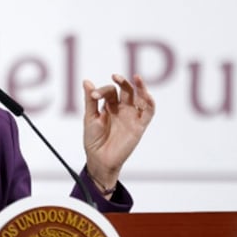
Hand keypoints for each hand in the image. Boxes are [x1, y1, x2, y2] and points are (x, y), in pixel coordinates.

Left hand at [82, 74, 155, 191]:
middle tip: (115, 76)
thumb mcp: (90, 118)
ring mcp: (132, 116)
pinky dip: (150, 103)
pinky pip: (148, 112)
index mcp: (110, 106)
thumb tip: (86, 81)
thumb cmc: (93, 140)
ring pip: (140, 97)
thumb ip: (90, 100)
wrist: (99, 160)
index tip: (94, 96)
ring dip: (140, 87)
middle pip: (126, 90)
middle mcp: (122, 109)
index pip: (110, 91)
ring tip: (137, 77)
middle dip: (122, 81)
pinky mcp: (139, 126)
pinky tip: (146, 95)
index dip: (102, 91)